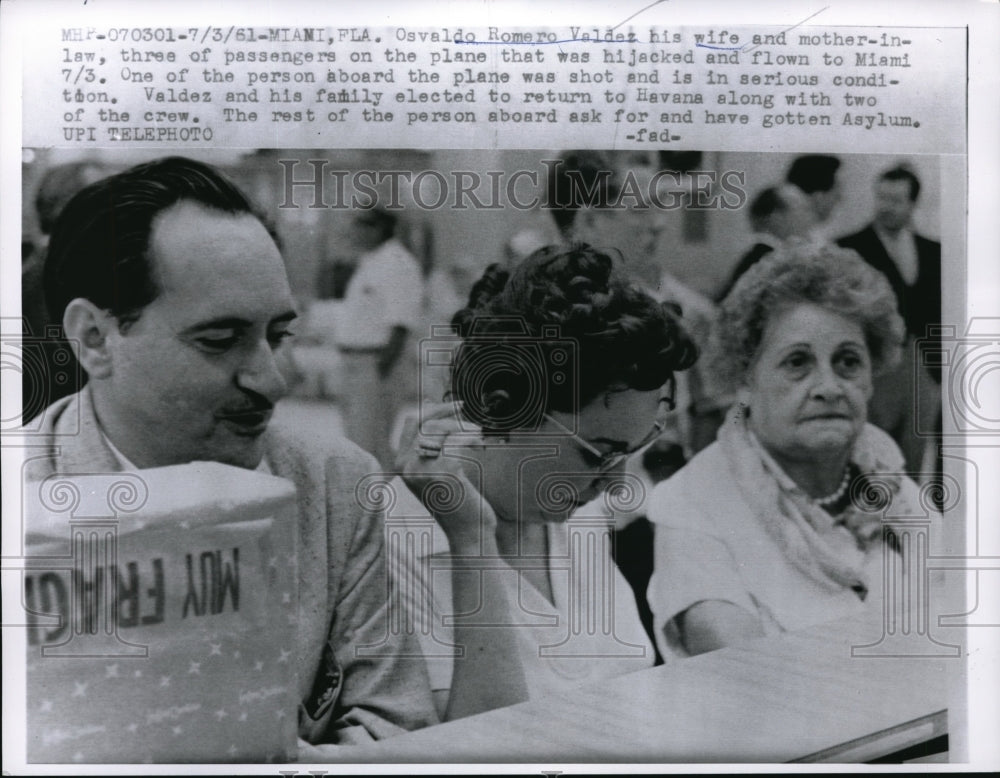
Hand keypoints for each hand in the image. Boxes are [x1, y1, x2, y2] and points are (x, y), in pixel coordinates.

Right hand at [395, 402, 497, 552]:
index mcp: (401, 465)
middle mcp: (406, 467)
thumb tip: (435, 408)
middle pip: (427, 422)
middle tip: (468, 416)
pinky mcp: (444, 472)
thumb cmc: (456, 502)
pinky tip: (479, 442)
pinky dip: (471, 438)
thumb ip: (430, 447)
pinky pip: (457, 441)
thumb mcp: (435, 472)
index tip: (455, 406)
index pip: (412, 422)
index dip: (434, 409)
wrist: (468, 534)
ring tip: (477, 433)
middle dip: (450, 415)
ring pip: (443, 430)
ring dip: (464, 427)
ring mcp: (423, 470)